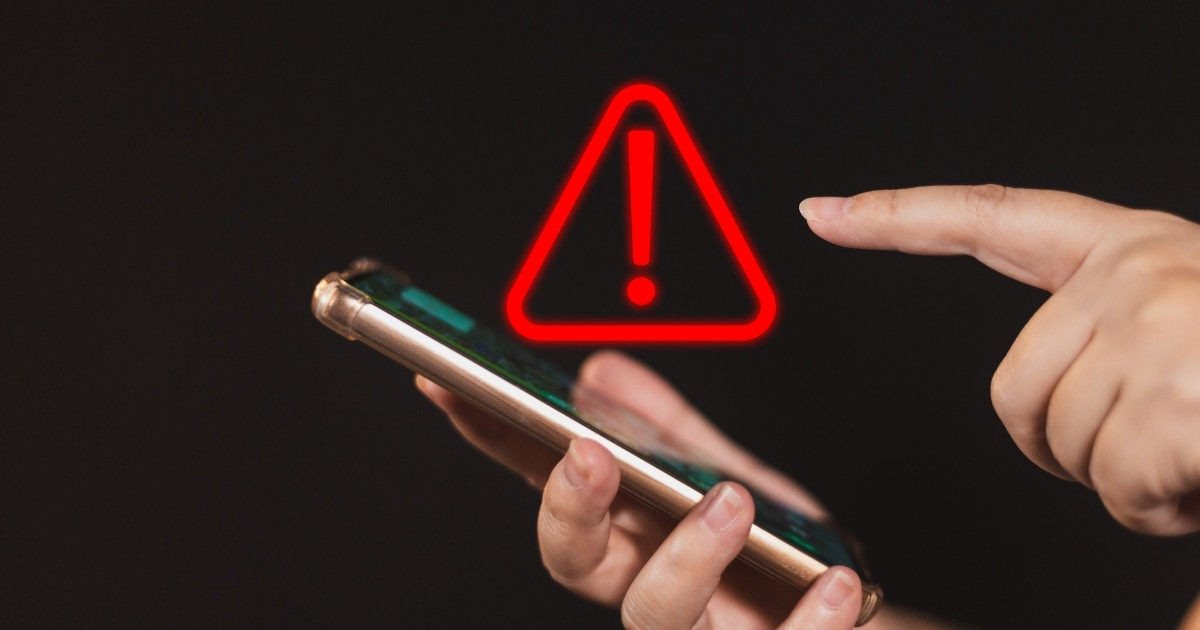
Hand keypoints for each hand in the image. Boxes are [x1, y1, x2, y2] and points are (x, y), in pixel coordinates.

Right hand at [416, 350, 871, 628]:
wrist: (843, 613)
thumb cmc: (772, 550)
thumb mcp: (723, 472)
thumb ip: (667, 429)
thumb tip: (600, 371)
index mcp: (626, 533)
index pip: (542, 483)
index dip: (491, 438)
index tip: (451, 384)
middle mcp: (644, 584)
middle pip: (574, 562)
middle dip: (569, 509)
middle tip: (589, 454)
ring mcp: (697, 629)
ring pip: (654, 615)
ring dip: (686, 558)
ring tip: (730, 503)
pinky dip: (806, 625)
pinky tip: (830, 581)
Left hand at [800, 185, 1199, 534]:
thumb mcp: (1189, 320)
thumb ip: (1107, 341)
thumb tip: (1040, 408)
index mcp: (1126, 248)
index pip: (986, 218)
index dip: (897, 217)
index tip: (822, 214)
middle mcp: (1133, 272)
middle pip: (1012, 387)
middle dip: (1064, 445)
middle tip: (1146, 448)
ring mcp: (1153, 326)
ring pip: (1063, 443)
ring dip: (1123, 479)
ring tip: (1189, 453)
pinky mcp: (1175, 394)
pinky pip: (1115, 485)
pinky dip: (1154, 509)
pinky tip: (1195, 478)